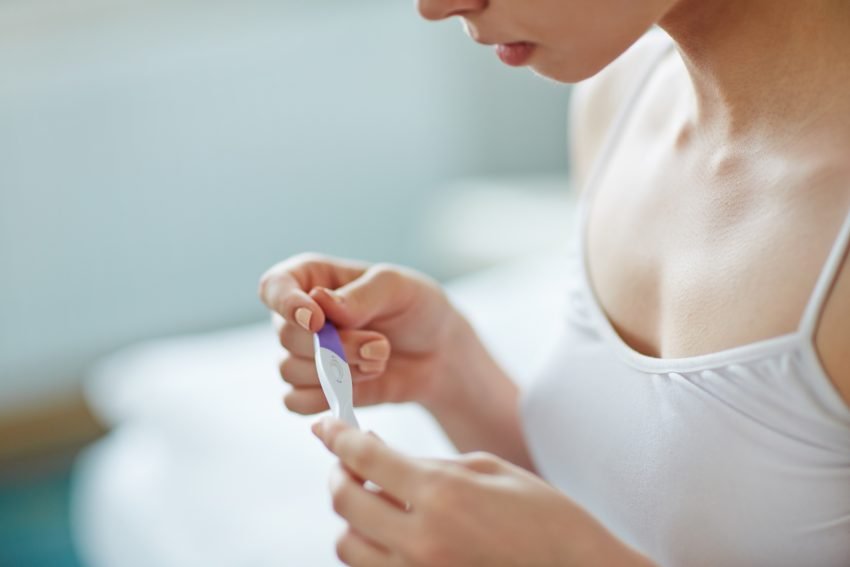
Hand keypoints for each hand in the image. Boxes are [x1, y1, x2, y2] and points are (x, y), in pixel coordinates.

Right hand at [258, 253, 467, 413]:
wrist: (438, 353)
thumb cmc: (417, 308)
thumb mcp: (398, 288)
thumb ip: (361, 295)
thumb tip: (320, 303)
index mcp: (311, 277)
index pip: (274, 286)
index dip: (286, 304)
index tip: (316, 320)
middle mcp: (298, 315)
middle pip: (286, 336)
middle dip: (335, 347)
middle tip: (379, 345)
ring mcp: (303, 353)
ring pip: (289, 370)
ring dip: (338, 373)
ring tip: (379, 360)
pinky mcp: (313, 388)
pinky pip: (295, 401)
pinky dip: (326, 398)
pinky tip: (361, 384)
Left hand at [313, 418, 654, 566]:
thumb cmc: (547, 518)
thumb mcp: (491, 471)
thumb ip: (432, 466)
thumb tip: (385, 461)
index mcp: (442, 494)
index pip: (365, 458)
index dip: (337, 436)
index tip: (326, 425)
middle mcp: (421, 539)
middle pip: (344, 503)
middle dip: (338, 474)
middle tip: (350, 461)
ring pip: (347, 546)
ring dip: (351, 517)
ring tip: (373, 499)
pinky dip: (369, 549)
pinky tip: (391, 531)